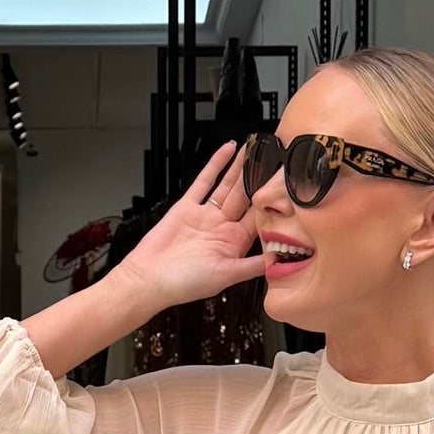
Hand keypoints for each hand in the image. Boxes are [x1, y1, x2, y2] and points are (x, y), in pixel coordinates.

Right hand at [109, 142, 265, 320]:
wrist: (148, 279)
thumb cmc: (183, 284)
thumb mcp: (225, 276)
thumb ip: (252, 266)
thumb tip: (279, 259)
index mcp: (234, 244)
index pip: (258, 217)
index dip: (271, 201)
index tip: (284, 185)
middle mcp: (221, 228)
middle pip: (245, 197)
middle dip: (259, 178)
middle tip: (273, 158)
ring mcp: (205, 216)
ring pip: (228, 185)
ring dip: (241, 168)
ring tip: (254, 149)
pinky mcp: (186, 207)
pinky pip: (204, 181)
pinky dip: (215, 164)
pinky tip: (227, 151)